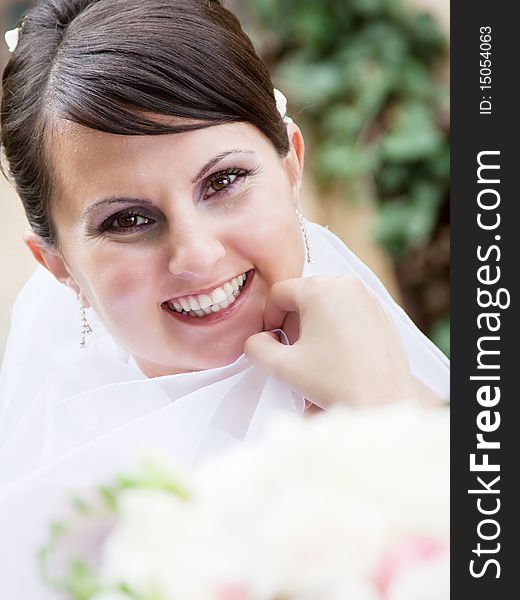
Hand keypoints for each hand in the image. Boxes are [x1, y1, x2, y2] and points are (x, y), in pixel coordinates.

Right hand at [245, 275, 414, 407]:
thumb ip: (256, 347)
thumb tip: (258, 339)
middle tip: (294, 350)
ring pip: (326, 301)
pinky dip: (337, 325)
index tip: (273, 341)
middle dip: (292, 321)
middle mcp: (345, 284)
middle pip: (303, 295)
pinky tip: (338, 354)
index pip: (279, 293)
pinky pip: (348, 309)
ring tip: (317, 354)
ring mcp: (367, 296)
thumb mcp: (281, 366)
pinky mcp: (382, 312)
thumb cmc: (335, 382)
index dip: (268, 318)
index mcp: (319, 289)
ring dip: (314, 323)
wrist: (384, 401)